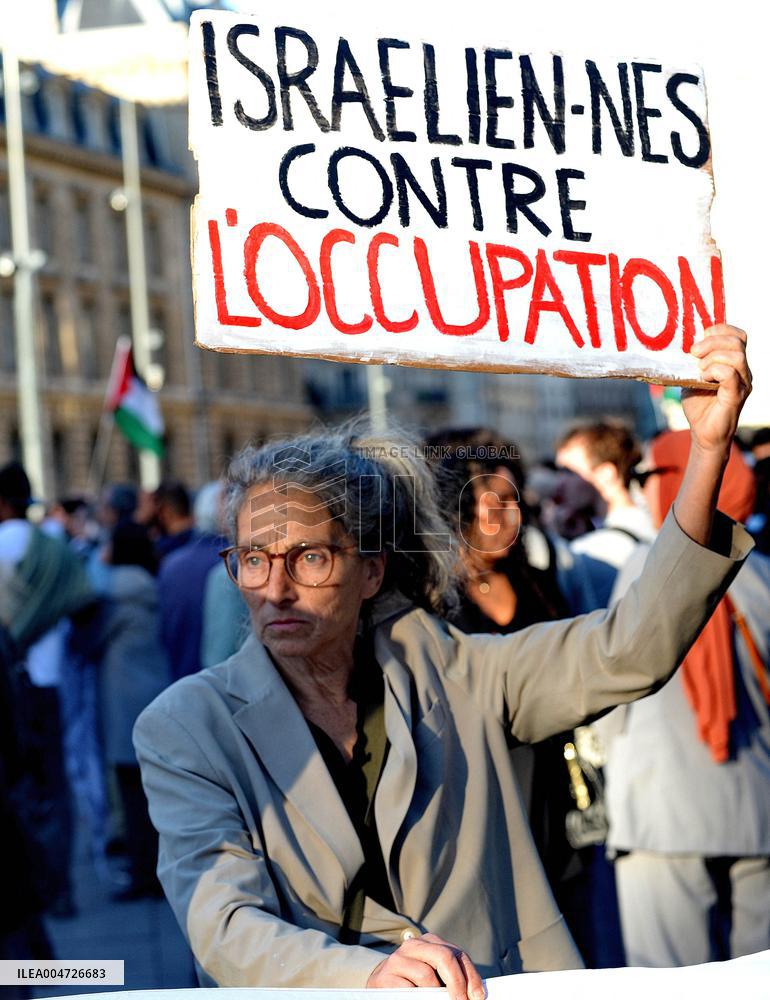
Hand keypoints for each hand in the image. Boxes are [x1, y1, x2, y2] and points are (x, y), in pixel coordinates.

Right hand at [367, 932, 484, 999]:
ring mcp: (397, 959)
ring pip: (427, 975)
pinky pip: (408, 990)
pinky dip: (419, 999)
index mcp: (430, 942)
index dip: (471, 977)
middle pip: (444, 957)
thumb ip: (450, 977)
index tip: (478, 997)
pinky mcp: (385, 977)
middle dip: (458, 983)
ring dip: (437, 995)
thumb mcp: (434, 975)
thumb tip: (473, 993)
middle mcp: (414, 945)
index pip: (458, 955)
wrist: (380, 987)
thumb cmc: (414, 984)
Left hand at [684, 325, 751, 455]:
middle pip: (737, 341)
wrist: (703, 432)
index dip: (720, 329)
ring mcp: (742, 383)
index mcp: (734, 363)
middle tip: (694, 353)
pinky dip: (714, 371)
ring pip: (736, 355)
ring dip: (712, 357)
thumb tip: (684, 344)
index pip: (738, 335)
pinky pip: (730, 374)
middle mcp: (743, 371)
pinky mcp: (736, 395)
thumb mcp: (692, 376)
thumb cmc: (699, 405)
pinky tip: (703, 378)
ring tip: (699, 369)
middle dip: (712, 341)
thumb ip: (694, 360)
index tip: (700, 336)